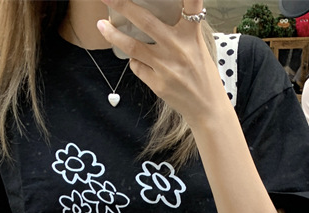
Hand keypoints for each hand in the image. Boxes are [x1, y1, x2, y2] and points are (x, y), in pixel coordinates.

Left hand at [97, 0, 226, 123]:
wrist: (206, 107)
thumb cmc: (202, 74)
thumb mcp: (197, 47)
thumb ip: (180, 30)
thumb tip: (150, 16)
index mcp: (192, 35)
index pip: (192, 5)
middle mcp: (179, 48)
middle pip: (146, 21)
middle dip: (122, 4)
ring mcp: (166, 67)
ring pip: (132, 46)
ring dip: (113, 35)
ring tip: (102, 25)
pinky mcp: (158, 84)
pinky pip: (137, 66)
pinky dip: (134, 60)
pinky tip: (136, 59)